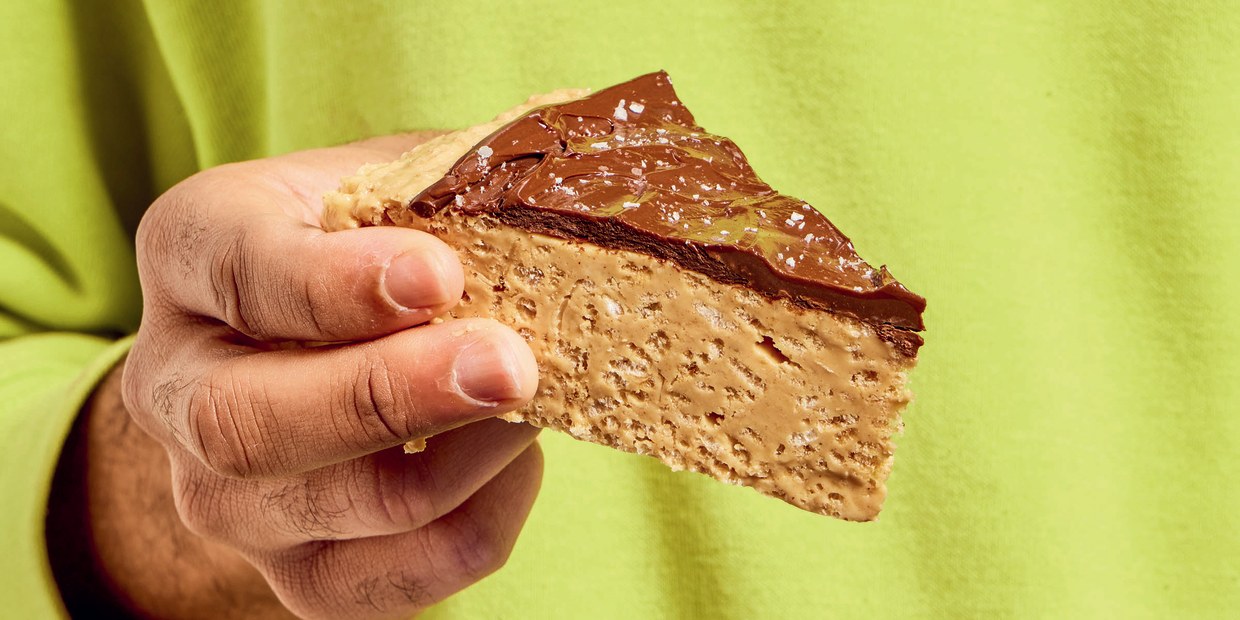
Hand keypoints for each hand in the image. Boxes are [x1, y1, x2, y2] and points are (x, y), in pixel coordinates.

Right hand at [60, 134, 544, 618]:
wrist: (304, 349)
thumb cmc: (364, 242)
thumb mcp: (388, 183)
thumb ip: (444, 186)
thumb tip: (552, 203)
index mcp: (192, 255)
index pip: (240, 272)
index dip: (335, 285)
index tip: (438, 275)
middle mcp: (179, 387)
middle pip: (251, 424)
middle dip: (391, 398)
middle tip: (508, 367)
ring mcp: (229, 498)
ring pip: (344, 509)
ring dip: (468, 456)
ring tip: (536, 396)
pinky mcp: (300, 575)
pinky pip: (404, 575)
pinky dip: (486, 517)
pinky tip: (512, 455)